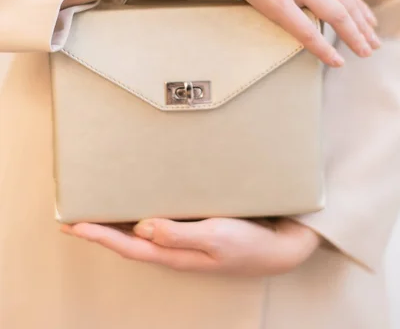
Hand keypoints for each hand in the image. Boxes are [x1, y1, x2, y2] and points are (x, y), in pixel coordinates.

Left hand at [61, 218, 320, 276]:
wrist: (278, 247)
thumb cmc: (249, 244)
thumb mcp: (217, 237)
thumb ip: (180, 234)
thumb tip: (143, 228)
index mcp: (175, 254)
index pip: (128, 245)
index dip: (99, 235)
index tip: (74, 224)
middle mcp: (174, 249)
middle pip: (128, 242)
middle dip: (100, 230)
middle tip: (74, 216)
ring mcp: (183, 241)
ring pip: (140, 234)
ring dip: (116, 225)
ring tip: (97, 211)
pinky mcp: (193, 229)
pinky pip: (158, 225)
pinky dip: (139, 216)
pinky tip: (137, 206)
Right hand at [167, 0, 379, 66]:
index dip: (357, 3)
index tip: (366, 17)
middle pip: (347, 0)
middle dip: (363, 23)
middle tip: (373, 40)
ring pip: (338, 14)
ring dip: (355, 35)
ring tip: (365, 51)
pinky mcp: (276, 1)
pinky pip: (307, 30)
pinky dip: (324, 48)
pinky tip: (337, 61)